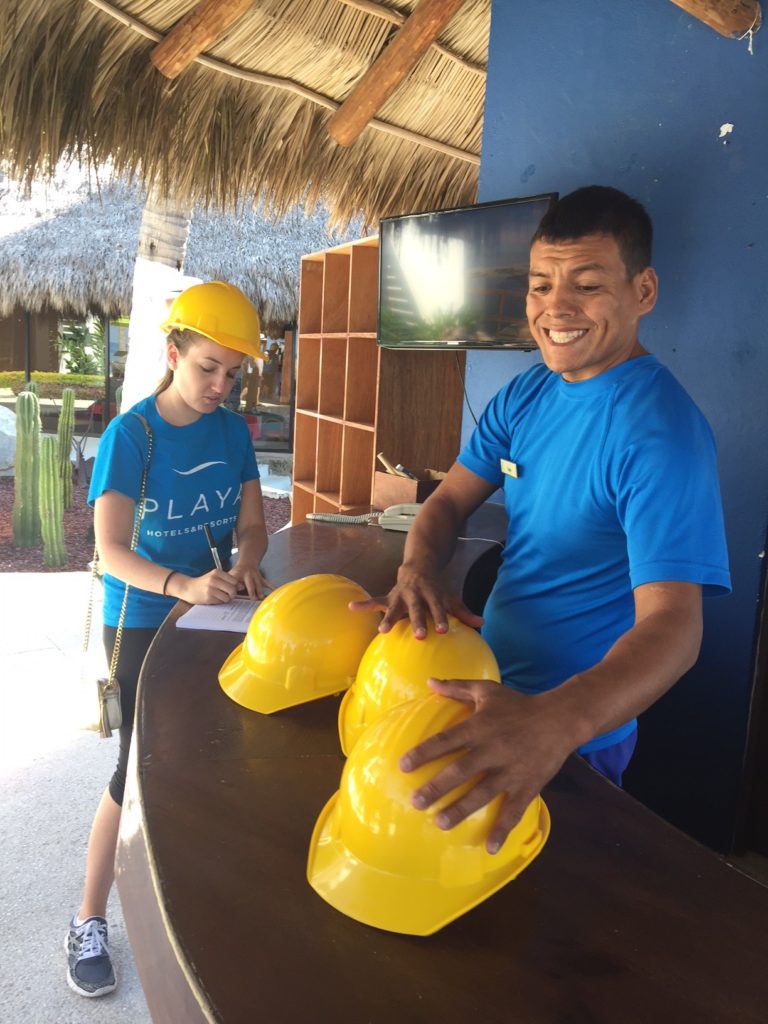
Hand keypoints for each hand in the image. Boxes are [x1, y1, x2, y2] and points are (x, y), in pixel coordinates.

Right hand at [177, 569, 241, 604]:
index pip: (234, 581)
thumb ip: (227, 580)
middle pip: (232, 589)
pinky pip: (220, 602)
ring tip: (220, 596)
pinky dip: (220, 602)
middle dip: (232, 594)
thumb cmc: (203, 583)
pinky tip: (214, 598)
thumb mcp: (214, 577)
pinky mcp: (208, 597)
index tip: (232, 588)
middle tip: (228, 595)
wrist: (187, 588)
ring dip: (226, 599)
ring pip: (228, 597)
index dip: (236, 586)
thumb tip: (241, 586)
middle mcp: (214, 579)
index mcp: (217, 572)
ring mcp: (210, 589)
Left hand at [229, 562, 271, 599]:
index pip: (236, 580)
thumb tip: (229, 595)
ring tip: (262, 598)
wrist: (248, 562)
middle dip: (251, 591)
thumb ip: (230, 584)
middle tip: (253, 598)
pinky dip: (271, 587)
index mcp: (239, 574)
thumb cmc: (238, 572)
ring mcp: (256, 576)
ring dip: (260, 591)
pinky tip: (275, 592)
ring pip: (259, 584)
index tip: (234, 595)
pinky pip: (267, 583)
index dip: (236, 587)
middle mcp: (248, 575)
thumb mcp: (231, 575)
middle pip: (250, 583)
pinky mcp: (261, 579)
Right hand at [349, 565, 482, 638]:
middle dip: (417, 621)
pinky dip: (364, 605)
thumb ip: (463, 612)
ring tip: (382, 630)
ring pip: (394, 607)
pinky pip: (374, 602)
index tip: (444, 631)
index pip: (438, 606)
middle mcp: (415, 594)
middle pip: (416, 609)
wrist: (419, 565)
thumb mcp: (450, 597)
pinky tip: (352, 608)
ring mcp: (400, 595)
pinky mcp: (388, 597)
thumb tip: (481, 624)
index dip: (441, 617)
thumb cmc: (436, 588)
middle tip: (420, 636)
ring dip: (388, 618)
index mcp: (432, 593)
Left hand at [400, 679, 575, 852]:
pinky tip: (490, 847)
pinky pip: (513, 810)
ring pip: (482, 793)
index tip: (403, 766)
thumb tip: (429, 681)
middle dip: (437, 787)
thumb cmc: (518, 704)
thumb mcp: (487, 690)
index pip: (446, 741)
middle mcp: (492, 750)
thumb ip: (456, 687)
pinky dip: (503, 830)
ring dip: (461, 810)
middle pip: (460, 771)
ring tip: (440, 823)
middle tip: (415, 802)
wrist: (560, 719)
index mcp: (479, 727)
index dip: (424, 753)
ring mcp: (510, 771)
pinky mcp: (527, 785)